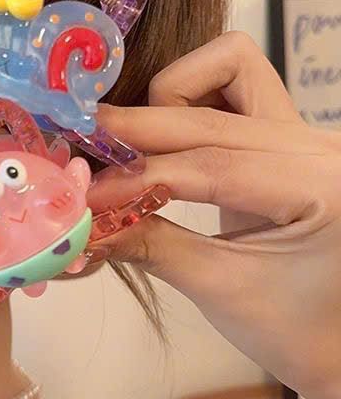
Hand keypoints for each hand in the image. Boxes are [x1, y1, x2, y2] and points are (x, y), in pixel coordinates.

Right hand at [90, 31, 340, 398]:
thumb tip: (81, 224)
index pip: (211, 163)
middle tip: (83, 154)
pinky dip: (190, 95)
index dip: (138, 174)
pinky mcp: (289, 130)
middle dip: (139, 130)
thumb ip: (149, 244)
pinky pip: (235, 82)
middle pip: (210, 111)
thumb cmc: (296, 330)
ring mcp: (308, 129)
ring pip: (228, 68)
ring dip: (169, 98)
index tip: (86, 193)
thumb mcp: (220, 290)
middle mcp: (321, 143)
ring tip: (133, 148)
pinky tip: (165, 138)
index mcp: (321, 186)